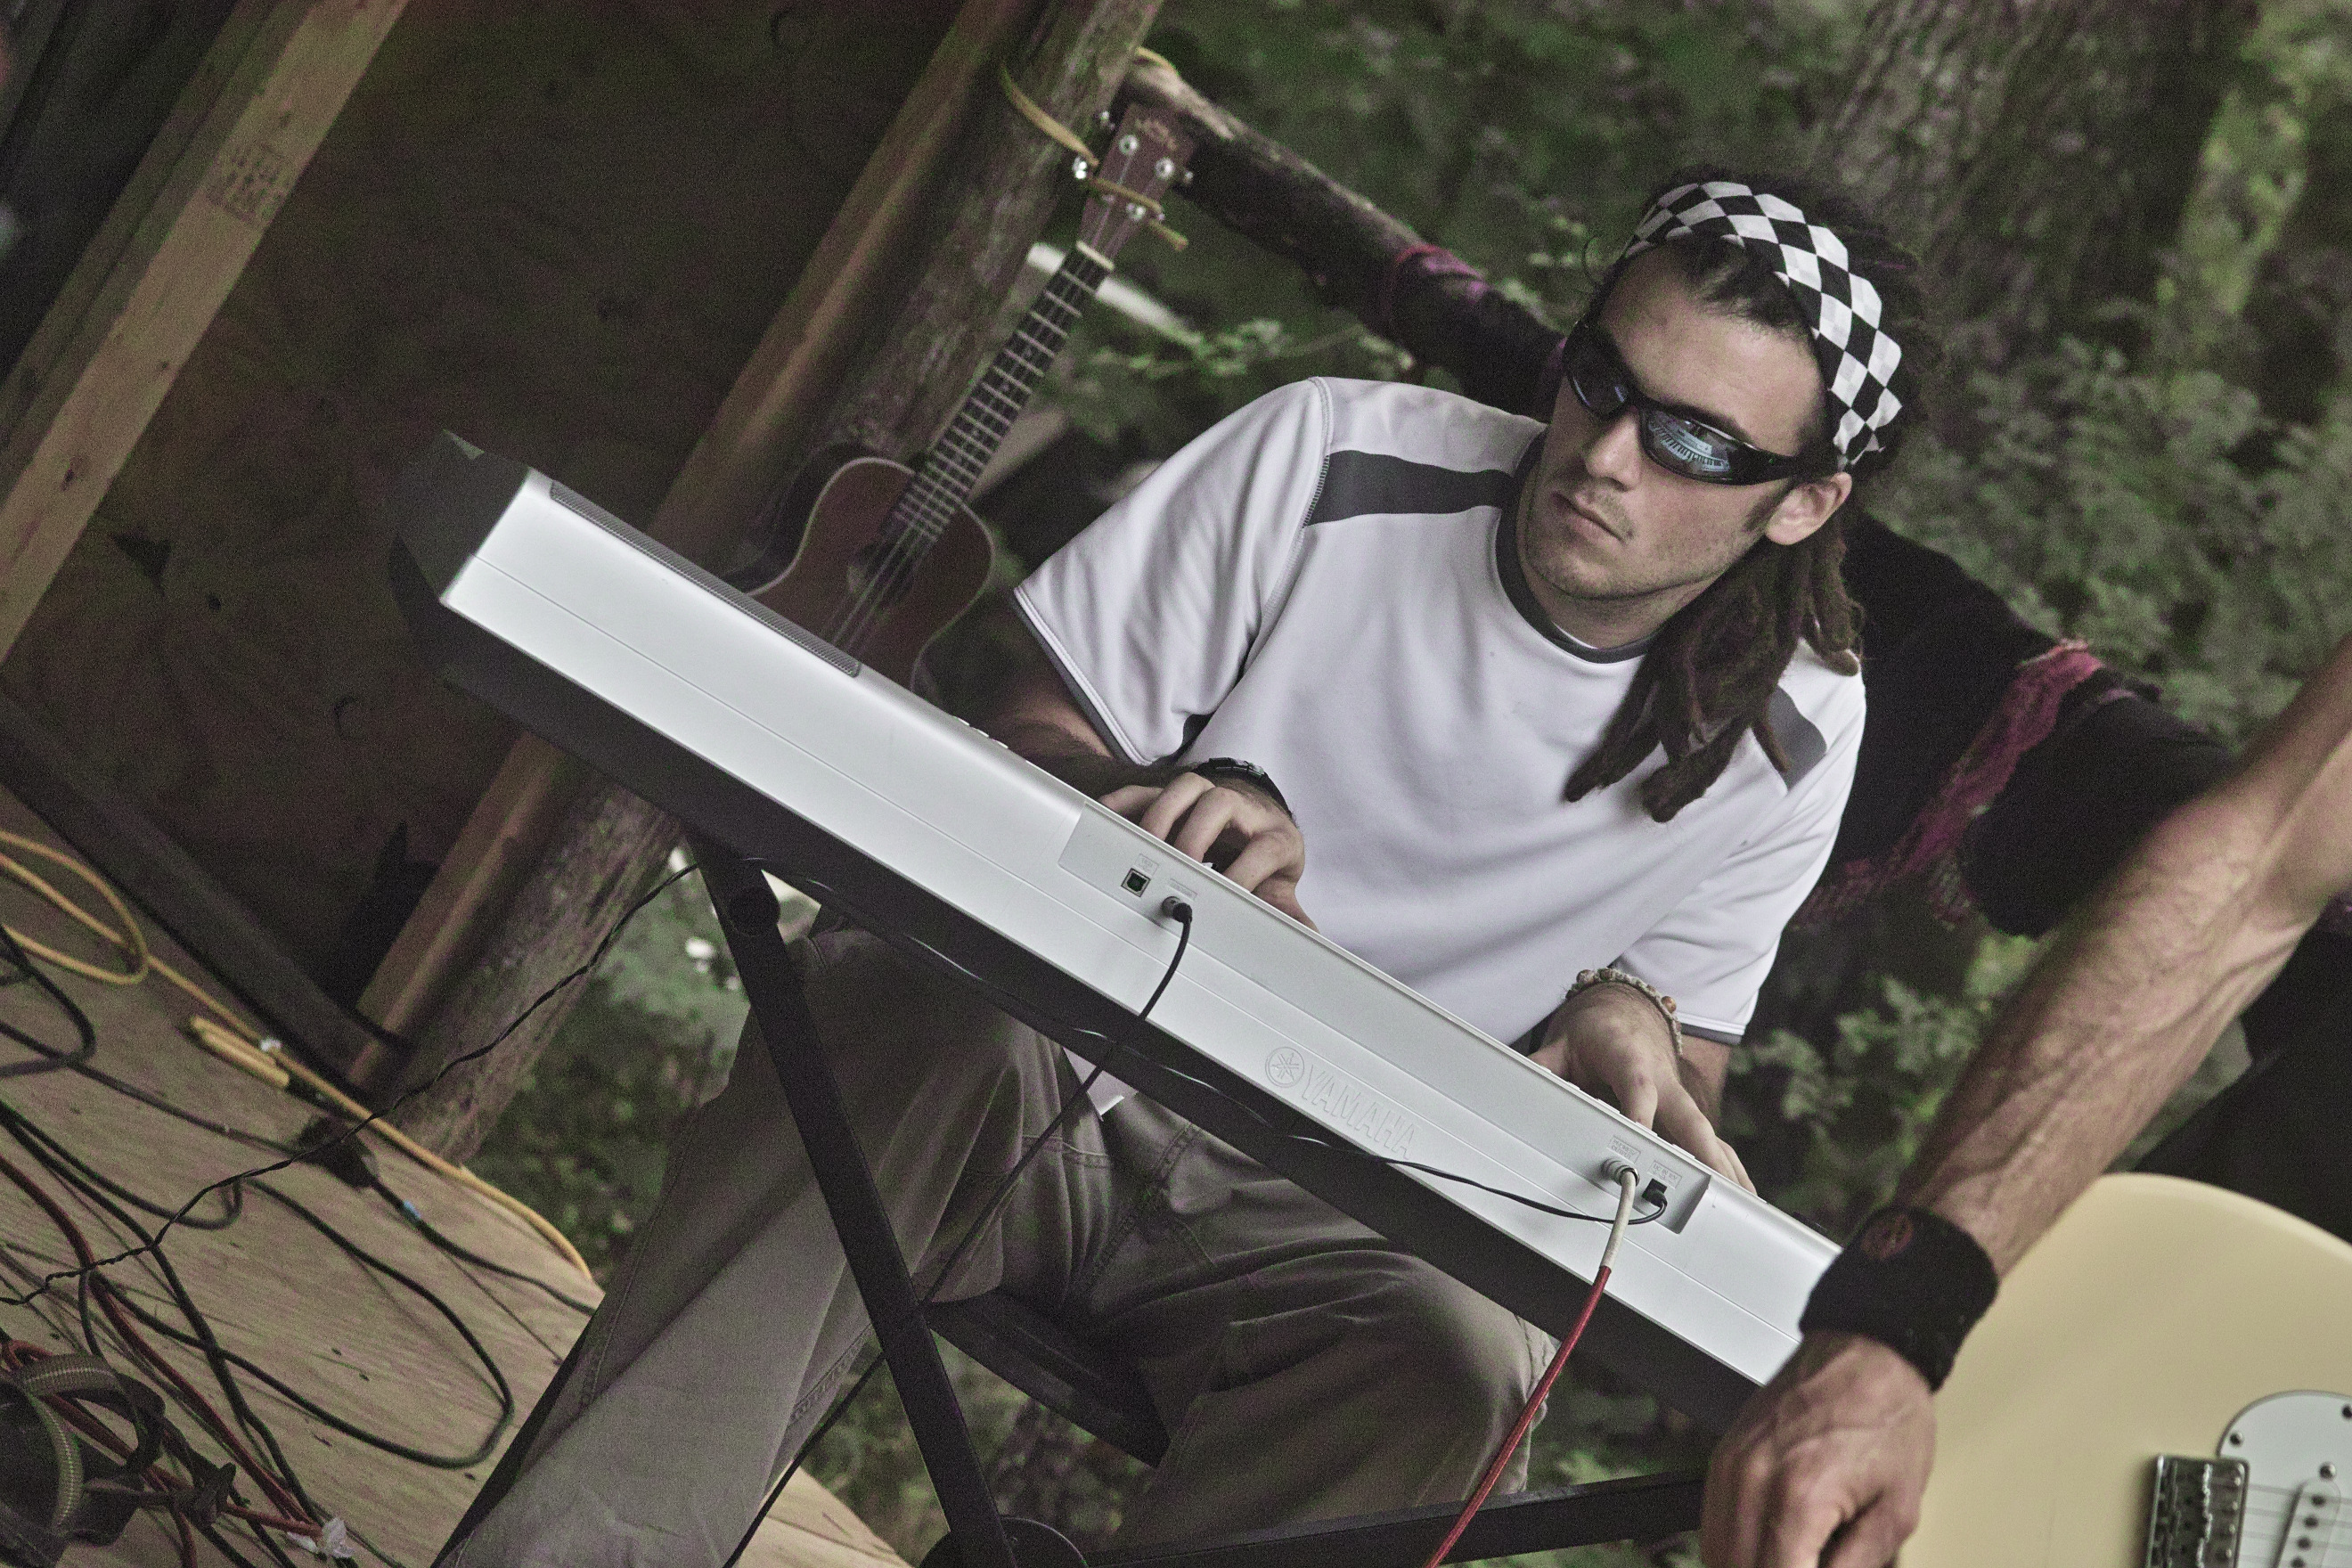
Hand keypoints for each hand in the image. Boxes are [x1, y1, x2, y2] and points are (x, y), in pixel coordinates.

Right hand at [1099, 772, 1313, 926]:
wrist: (1260, 821)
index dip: (1247, 872)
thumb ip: (1288, 912)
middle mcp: (1243, 809)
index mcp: (1274, 834)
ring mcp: (1209, 797)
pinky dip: (1128, 802)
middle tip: (1183, 869)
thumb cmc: (1268, 854)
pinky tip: (1108, 817)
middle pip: (1222, 802)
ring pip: (1188, 787)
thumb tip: (1307, 939)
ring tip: (1148, 847)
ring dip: (1164, 814)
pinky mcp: (1180, 797)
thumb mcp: (1282, 883)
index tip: (1228, 896)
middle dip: (1198, 835)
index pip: (1265, 848)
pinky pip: (1150, 789)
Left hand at [1530, 984, 1751, 1189]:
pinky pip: (1710, 1141)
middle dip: (1704, 1155)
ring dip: (1727, 1169)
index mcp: (1632, 1062)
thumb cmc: (1597, 1033)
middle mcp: (1664, 1082)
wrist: (1626, 1014)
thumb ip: (1543, 1066)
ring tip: (1744, 1205)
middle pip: (1689, 1121)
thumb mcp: (1562, 1043)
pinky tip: (1742, 1193)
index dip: (1641, 1114)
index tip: (1640, 1140)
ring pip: (1707, 1136)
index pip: (1638, 1090)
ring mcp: (1678, 1099)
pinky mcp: (1685, 1112)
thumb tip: (1518, 1082)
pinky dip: (1728, 1166)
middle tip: (1716, 1189)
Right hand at [1700, 1333, 1935, 1567]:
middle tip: (1804, 1566)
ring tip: (1792, 1560)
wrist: (1867, 1354)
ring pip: (1716, 1554)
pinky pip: (1712, 1524)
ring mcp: (1730, 1466)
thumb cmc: (1887, 1418)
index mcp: (1799, 1497)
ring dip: (1748, 1567)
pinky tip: (1767, 1553)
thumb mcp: (1896, 1512)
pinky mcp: (1723, 1457)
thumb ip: (1856, 1566)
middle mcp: (1752, 1480)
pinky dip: (1733, 1551)